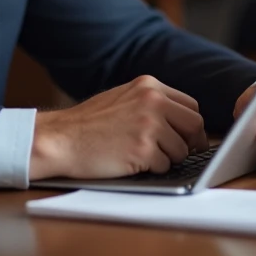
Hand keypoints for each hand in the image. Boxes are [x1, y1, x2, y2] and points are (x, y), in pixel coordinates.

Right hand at [28, 75, 207, 180]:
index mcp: (149, 86)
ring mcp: (149, 125)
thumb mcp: (124, 97)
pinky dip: (153, 169)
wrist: (61, 138)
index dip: (191, 125)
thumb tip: (182, 120)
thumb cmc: (89, 122)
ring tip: (142, 154)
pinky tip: (133, 161)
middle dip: (190, 142)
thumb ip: (152, 101)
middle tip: (179, 152)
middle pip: (194, 125)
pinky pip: (165, 166)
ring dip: (167, 158)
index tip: (189, 137)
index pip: (191, 105)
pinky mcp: (143, 150)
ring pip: (181, 150)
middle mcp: (153, 101)